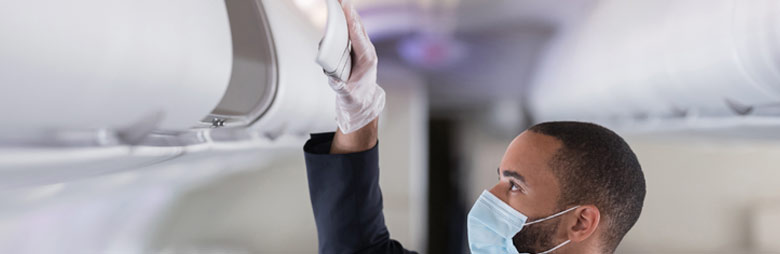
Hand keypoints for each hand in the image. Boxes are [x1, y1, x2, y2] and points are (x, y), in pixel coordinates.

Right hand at [329, 0, 384, 134]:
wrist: (363, 102)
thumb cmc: (356, 98)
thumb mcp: (348, 95)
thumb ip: (341, 88)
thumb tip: (333, 80)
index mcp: (367, 59)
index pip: (358, 36)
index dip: (351, 21)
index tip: (346, 7)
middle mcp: (367, 50)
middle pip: (357, 26)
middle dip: (349, 11)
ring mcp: (363, 48)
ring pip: (355, 27)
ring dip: (347, 13)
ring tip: (339, 0)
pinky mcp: (357, 49)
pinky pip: (352, 31)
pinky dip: (346, 20)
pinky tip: (339, 11)